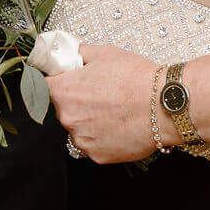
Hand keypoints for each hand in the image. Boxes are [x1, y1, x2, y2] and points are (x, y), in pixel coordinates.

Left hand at [47, 43, 161, 163]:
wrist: (164, 104)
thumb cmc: (138, 79)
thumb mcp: (104, 53)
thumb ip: (78, 53)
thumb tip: (67, 53)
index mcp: (65, 91)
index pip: (44, 86)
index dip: (59, 81)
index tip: (68, 81)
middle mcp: (68, 118)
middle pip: (63, 109)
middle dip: (77, 101)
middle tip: (101, 94)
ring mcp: (82, 139)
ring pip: (78, 129)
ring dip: (89, 121)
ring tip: (113, 111)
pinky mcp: (97, 155)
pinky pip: (93, 145)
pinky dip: (103, 137)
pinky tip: (118, 125)